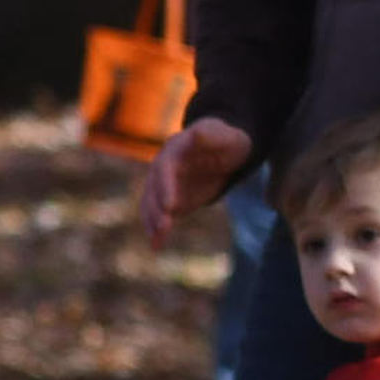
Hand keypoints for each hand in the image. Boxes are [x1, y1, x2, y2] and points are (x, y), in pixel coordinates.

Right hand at [143, 116, 252, 246]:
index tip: (170, 206)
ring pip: (152, 205)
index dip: (165, 187)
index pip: (164, 170)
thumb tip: (196, 133)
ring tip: (156, 242)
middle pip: (153, 190)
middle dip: (156, 210)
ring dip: (152, 223)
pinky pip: (160, 215)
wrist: (226, 151)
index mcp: (173, 151)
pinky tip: (157, 245)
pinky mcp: (171, 200)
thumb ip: (210, 136)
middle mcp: (162, 170)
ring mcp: (164, 186)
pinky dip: (157, 230)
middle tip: (163, 228)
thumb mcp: (225, 135)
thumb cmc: (228, 140)